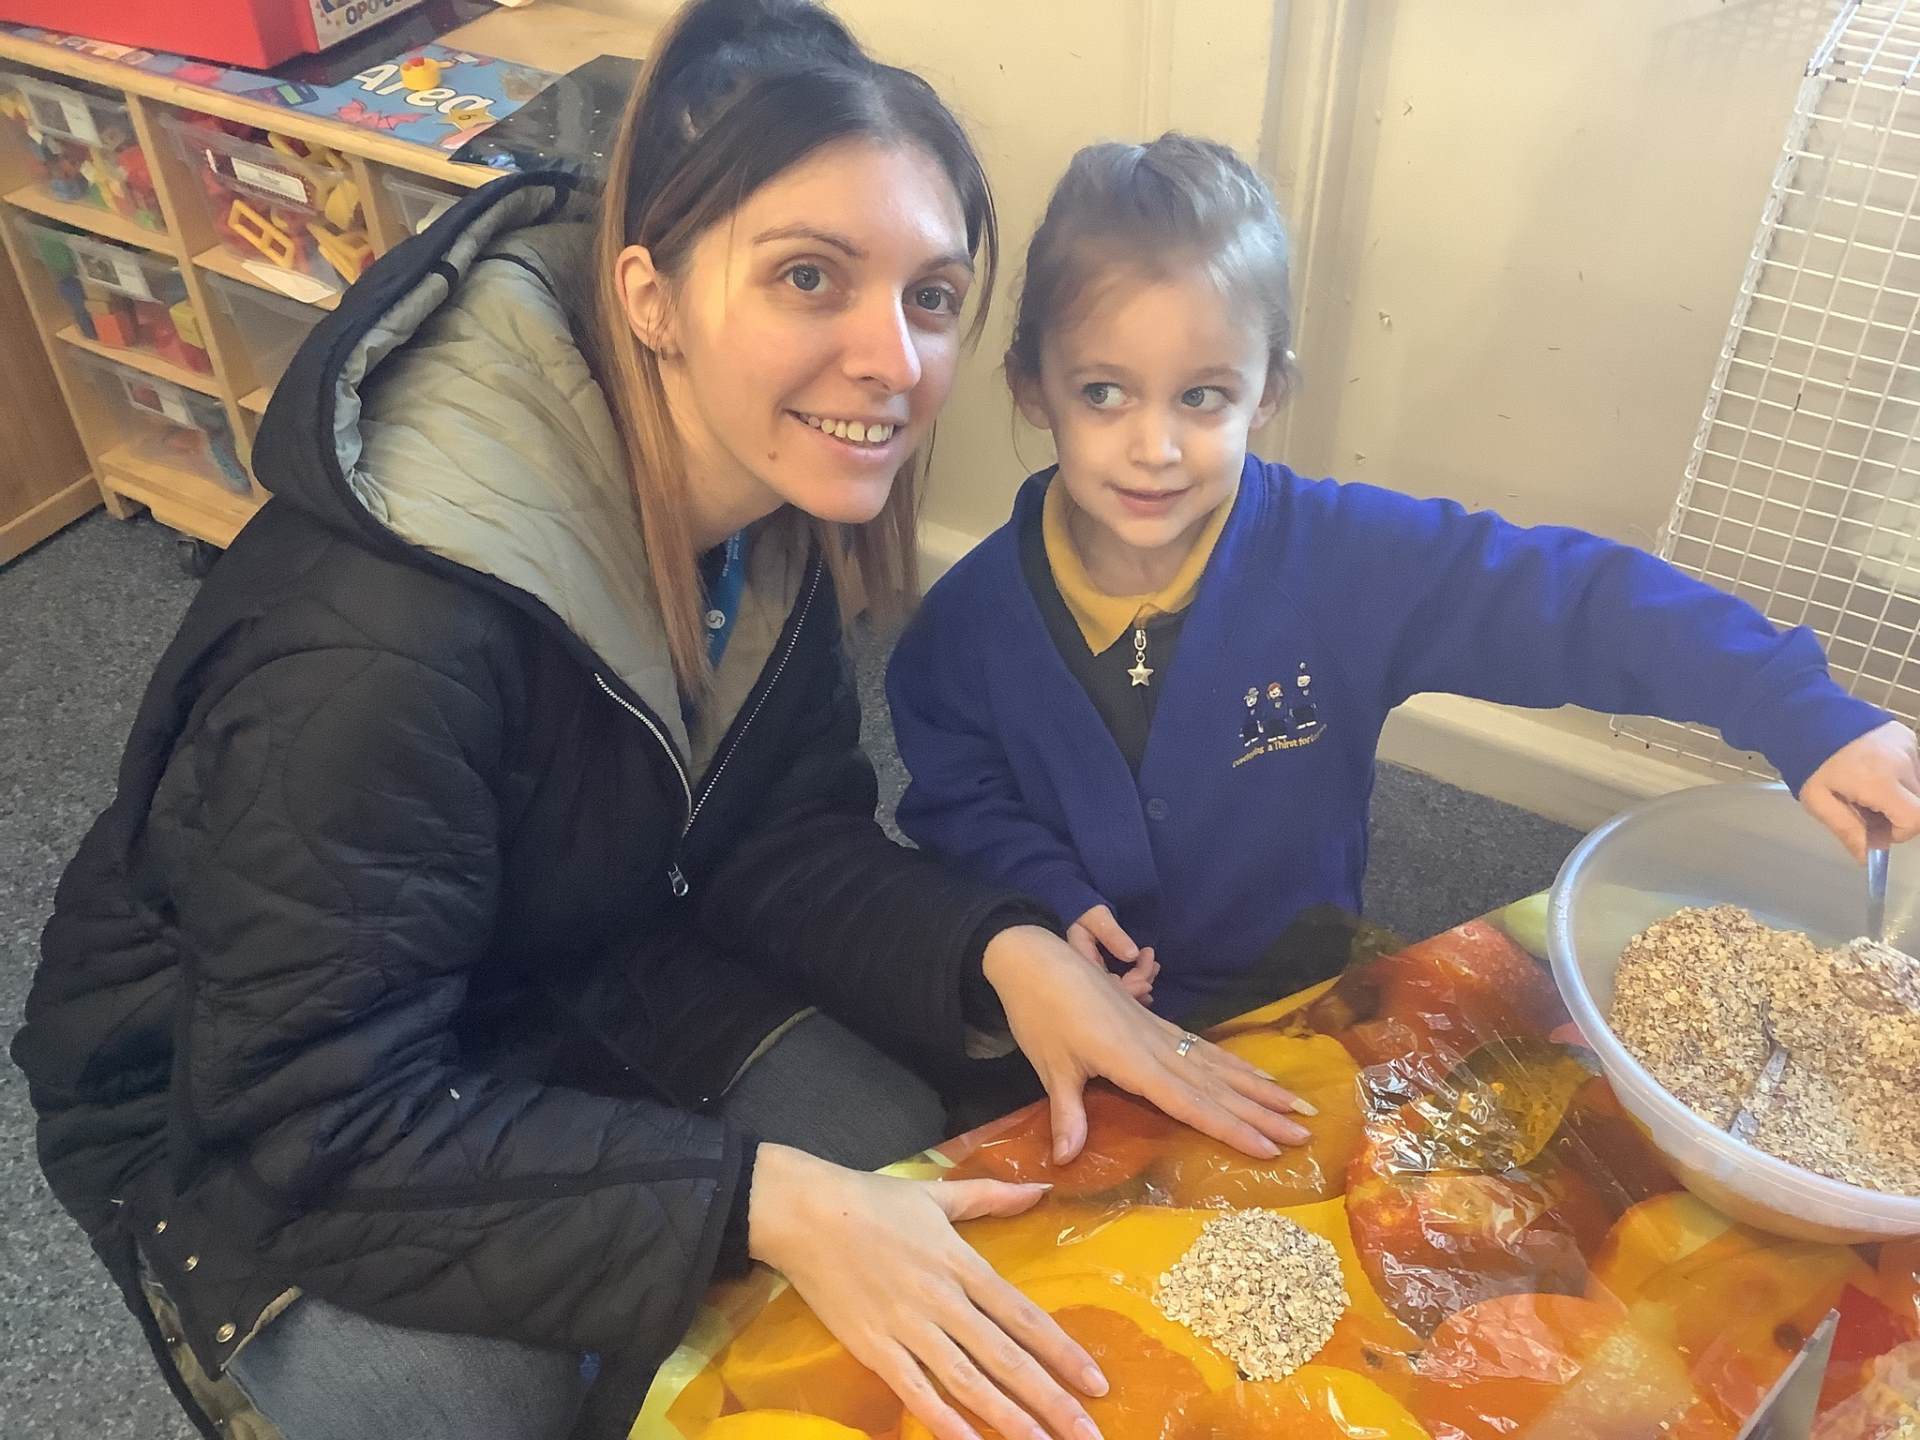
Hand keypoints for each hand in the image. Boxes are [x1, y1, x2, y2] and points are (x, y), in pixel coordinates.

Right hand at [748, 1144, 1108, 1439]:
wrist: (804, 1213)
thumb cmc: (872, 1201)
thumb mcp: (937, 1193)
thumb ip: (992, 1196)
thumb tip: (1043, 1189)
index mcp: (962, 1263)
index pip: (1024, 1316)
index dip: (1063, 1351)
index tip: (1097, 1383)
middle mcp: (943, 1301)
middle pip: (1006, 1358)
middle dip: (1051, 1400)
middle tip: (1088, 1435)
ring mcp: (908, 1328)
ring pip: (968, 1382)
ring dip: (1010, 1419)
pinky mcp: (874, 1348)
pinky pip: (914, 1392)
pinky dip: (943, 1422)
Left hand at [982, 926, 1313, 1164]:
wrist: (1036, 958)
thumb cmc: (1039, 1012)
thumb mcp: (1050, 1064)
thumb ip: (1067, 1112)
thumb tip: (1066, 1161)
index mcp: (1133, 1061)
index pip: (1191, 1102)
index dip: (1230, 1127)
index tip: (1269, 1148)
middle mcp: (1156, 1047)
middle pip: (1217, 1085)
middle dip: (1262, 1111)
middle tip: (1306, 1131)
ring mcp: (1159, 1032)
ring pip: (1218, 1065)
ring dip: (1259, 1087)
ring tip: (1298, 1105)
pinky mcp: (1155, 1023)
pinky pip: (1204, 1048)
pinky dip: (1234, 1064)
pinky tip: (1255, 1075)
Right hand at [1064, 905, 1157, 1004]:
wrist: (1082, 909)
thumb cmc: (1087, 910)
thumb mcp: (1098, 917)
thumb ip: (1113, 934)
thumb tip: (1132, 955)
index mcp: (1081, 961)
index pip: (1105, 986)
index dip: (1130, 986)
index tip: (1149, 967)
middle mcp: (1087, 974)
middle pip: (1115, 993)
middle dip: (1140, 982)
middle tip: (1155, 965)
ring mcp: (1095, 976)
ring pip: (1120, 993)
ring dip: (1142, 983)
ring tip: (1154, 966)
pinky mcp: (1103, 974)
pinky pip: (1121, 988)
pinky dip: (1137, 986)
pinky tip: (1148, 982)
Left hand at [1800, 720, 1919, 861]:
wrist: (1806, 716)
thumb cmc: (1808, 761)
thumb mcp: (1818, 801)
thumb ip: (1846, 829)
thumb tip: (1866, 857)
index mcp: (1879, 781)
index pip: (1915, 818)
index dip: (1900, 832)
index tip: (1878, 831)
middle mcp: (1902, 761)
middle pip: (1918, 802)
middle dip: (1898, 814)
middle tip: (1867, 810)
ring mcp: (1907, 745)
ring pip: (1917, 784)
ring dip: (1898, 794)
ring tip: (1865, 789)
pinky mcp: (1906, 735)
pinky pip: (1912, 765)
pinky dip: (1898, 775)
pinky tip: (1871, 771)